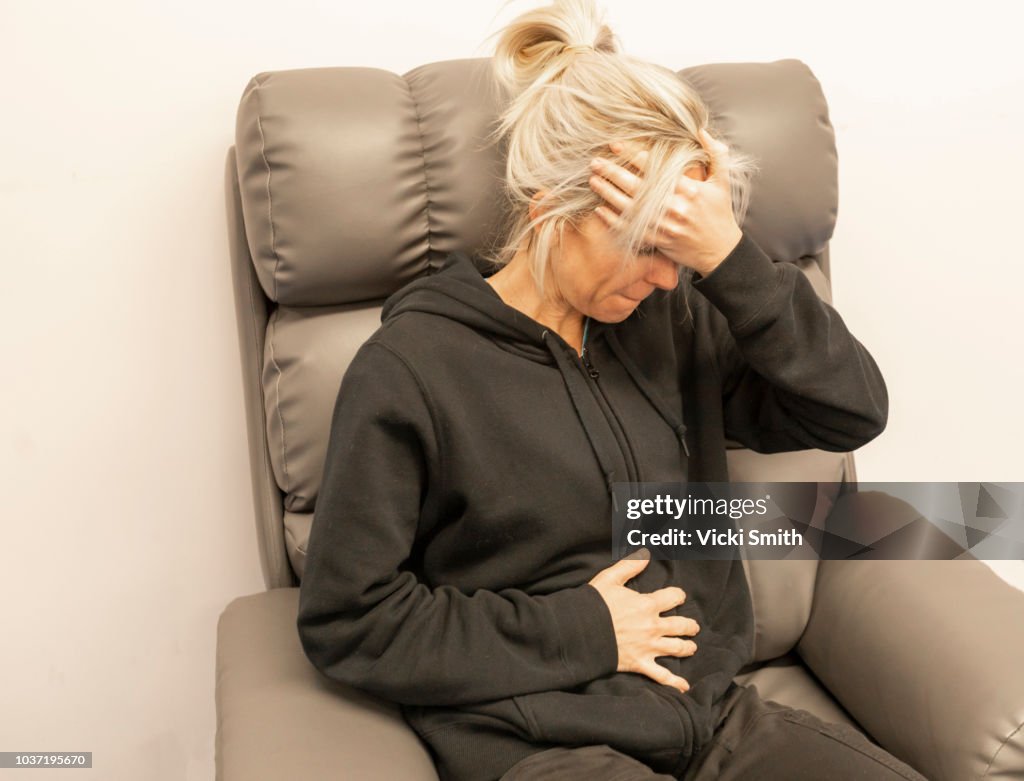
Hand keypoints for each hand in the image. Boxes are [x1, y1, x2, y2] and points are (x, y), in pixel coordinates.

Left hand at [588, 127, 742, 275]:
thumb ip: (716, 154)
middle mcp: (674, 207)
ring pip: (630, 207)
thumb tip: (702, 130)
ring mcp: (664, 225)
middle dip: (613, 173)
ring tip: (592, 180)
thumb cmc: (720, 214)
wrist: (720, 251)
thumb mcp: (722, 182)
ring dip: (608, 193)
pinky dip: (613, 220)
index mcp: (689, 189)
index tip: (615, 145)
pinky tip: (599, 210)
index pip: (655, 168)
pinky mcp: (657, 240)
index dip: (633, 155)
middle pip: (636, 186)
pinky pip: (630, 230)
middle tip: (595, 162)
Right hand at [588, 549, 699, 694]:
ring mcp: (648, 647)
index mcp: (647, 605)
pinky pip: (661, 675)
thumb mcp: (609, 578)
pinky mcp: (640, 663)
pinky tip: (685, 686)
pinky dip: (675, 682)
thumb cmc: (594, 603)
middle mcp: (653, 626)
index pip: (673, 597)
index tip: (679, 596)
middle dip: (689, 625)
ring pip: (676, 648)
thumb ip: (629, 566)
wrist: (580, 631)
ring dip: (687, 647)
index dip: (678, 595)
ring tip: (691, 647)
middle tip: (692, 626)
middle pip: (681, 625)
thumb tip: (646, 554)